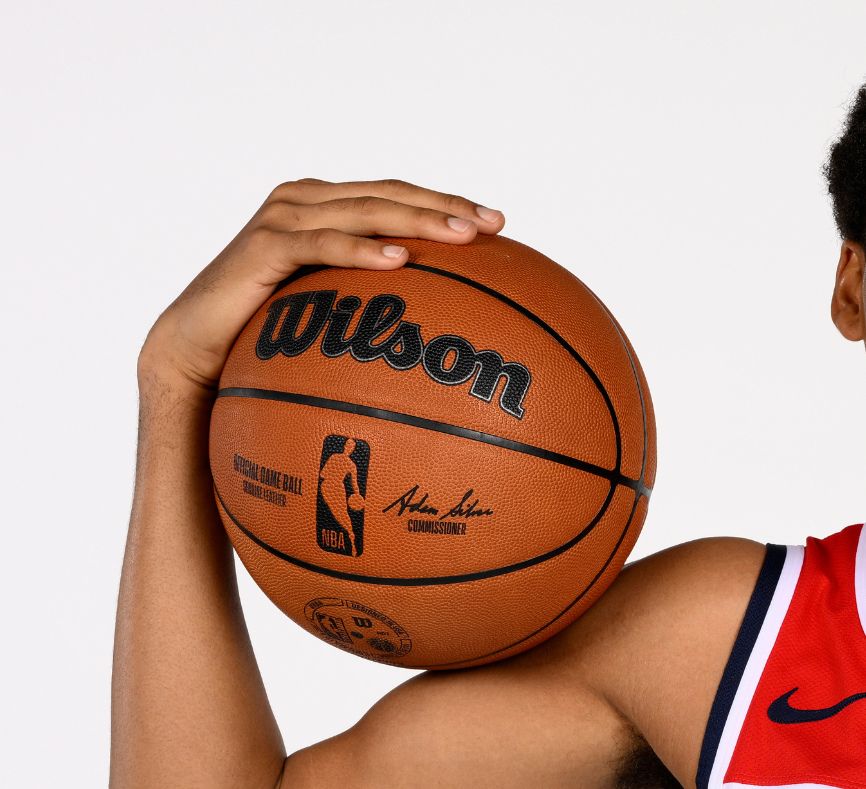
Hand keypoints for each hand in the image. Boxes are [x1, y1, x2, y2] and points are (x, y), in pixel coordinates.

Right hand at [139, 178, 503, 396]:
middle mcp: (305, 201)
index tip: (500, 224)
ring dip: (416, 220)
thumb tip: (447, 330)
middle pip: (388, 194)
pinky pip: (321, 244)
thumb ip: (374, 302)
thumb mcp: (330, 313)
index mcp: (327, 208)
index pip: (398, 195)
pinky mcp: (262, 245)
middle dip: (443, 206)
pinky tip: (399, 261)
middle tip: (492, 225)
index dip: (446, 202)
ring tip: (461, 235)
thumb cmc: (267, 335)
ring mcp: (283, 218)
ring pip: (362, 210)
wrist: (198, 350)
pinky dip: (361, 250)